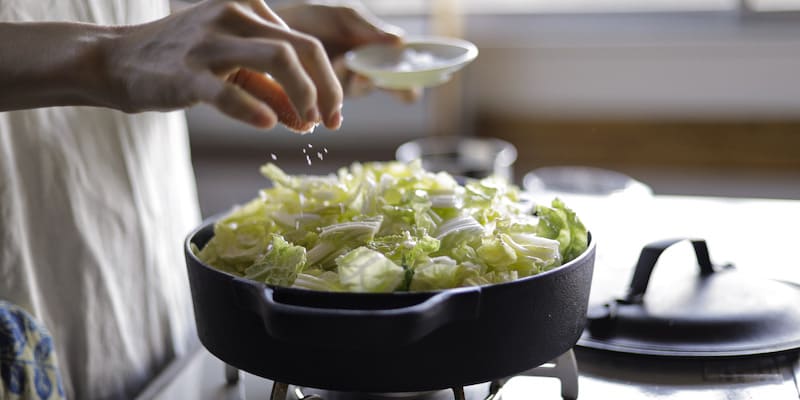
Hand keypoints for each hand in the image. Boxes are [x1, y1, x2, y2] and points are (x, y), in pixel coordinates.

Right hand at [106, 0, 342, 130]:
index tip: (334, 115)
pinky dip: (253, 109)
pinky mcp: (184, 73)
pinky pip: (227, 91)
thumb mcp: (234, 71)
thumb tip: (309, 121)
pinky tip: (268, 125)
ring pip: (277, 59)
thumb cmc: (181, 63)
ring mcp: (208, 41)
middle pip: (301, 48)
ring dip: (303, 95)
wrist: (115, 61)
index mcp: (247, 8)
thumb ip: (271, 92)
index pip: (305, 44)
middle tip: (331, 123)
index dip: (328, 82)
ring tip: (308, 124)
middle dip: (326, 89)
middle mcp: (232, 15)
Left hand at [276, 2, 421, 102]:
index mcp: (377, 56)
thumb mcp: (344, 17)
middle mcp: (364, 76)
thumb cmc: (313, 20)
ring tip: (344, 62)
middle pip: (391, 89)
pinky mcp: (321, 97)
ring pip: (360, 89)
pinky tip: (330, 68)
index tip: (415, 86)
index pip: (403, 74)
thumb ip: (369, 29)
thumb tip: (401, 41)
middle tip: (394, 81)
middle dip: (395, 88)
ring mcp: (343, 88)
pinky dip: (334, 80)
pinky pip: (335, 94)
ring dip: (357, 77)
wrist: (273, 28)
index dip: (412, 83)